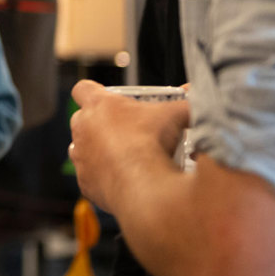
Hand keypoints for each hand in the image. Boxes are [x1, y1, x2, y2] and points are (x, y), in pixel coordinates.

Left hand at [68, 81, 189, 213]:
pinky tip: (122, 179)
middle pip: (83, 118)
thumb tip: (194, 93)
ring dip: (96, 149)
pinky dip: (102, 177)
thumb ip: (186, 101)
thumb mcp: (177, 114)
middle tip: (125, 130)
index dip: (93, 92)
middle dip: (99, 123)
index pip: (83, 88)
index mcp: (98, 105)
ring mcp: (80, 157)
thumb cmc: (154, 142)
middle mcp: (82, 128)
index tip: (108, 99)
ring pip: (81, 148)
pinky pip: (89, 176)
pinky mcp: (84, 183)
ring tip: (122, 156)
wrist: (143, 186)